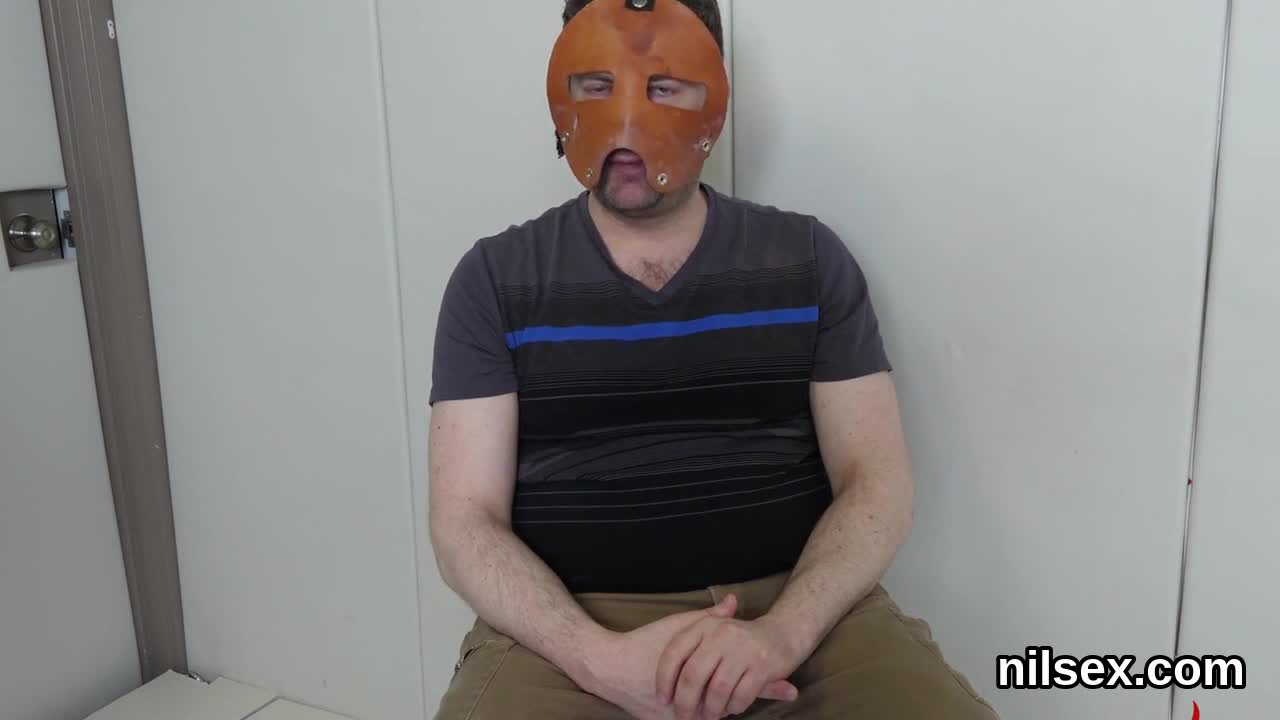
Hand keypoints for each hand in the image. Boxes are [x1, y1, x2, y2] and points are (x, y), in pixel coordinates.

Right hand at [577, 595, 796, 719]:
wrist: (610, 669)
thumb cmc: (646, 644)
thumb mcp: (678, 627)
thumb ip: (708, 618)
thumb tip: (734, 602)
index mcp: (702, 678)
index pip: (743, 684)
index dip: (769, 686)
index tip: (792, 688)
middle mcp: (696, 704)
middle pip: (733, 705)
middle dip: (751, 696)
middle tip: (782, 689)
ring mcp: (684, 718)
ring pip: (717, 715)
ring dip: (729, 705)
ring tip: (746, 695)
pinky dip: (708, 712)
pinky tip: (715, 702)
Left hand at [656, 595, 803, 719]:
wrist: (782, 633)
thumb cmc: (739, 637)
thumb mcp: (711, 629)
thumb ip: (686, 643)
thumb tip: (659, 656)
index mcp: (704, 625)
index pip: (674, 654)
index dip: (664, 680)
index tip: (662, 699)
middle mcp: (721, 634)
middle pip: (693, 676)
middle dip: (685, 702)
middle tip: (683, 716)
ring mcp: (742, 649)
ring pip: (717, 690)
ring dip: (711, 709)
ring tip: (708, 716)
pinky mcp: (762, 666)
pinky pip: (741, 695)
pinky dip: (733, 707)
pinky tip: (731, 708)